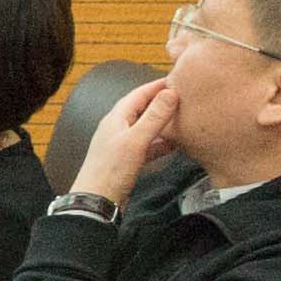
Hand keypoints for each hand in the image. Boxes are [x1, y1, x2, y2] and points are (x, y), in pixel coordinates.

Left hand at [78, 73, 184, 203]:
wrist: (96, 202)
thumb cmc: (111, 170)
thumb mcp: (135, 141)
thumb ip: (153, 117)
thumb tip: (170, 92)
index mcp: (116, 118)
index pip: (139, 93)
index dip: (158, 85)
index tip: (178, 78)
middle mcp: (118, 127)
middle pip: (142, 109)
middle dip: (162, 101)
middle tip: (185, 97)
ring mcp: (122, 144)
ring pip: (146, 127)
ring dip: (164, 123)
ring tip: (184, 118)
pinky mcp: (127, 160)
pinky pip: (147, 146)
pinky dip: (161, 143)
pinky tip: (176, 145)